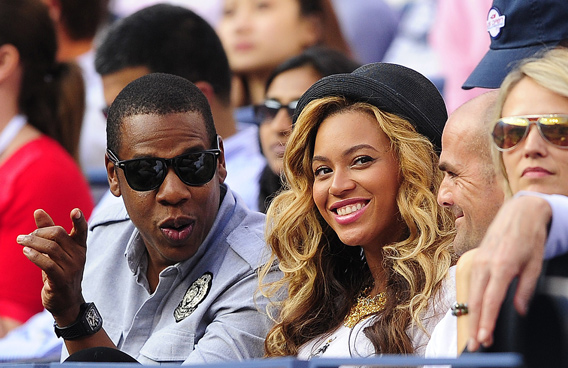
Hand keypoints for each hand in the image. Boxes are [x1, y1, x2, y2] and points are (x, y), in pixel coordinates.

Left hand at [17, 208, 87, 325]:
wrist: (66, 301)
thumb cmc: (60, 271)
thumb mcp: (56, 252)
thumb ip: (48, 231)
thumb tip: (39, 211)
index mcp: (80, 247)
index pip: (82, 231)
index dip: (79, 220)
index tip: (75, 211)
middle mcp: (79, 256)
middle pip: (58, 234)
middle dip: (38, 232)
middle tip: (24, 236)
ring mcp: (72, 269)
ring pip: (50, 248)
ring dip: (31, 242)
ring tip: (20, 242)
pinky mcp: (62, 280)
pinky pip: (47, 264)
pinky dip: (34, 256)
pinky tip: (26, 252)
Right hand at [466, 196, 549, 351]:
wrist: (517, 214)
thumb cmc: (529, 238)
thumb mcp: (536, 264)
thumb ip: (526, 289)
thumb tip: (519, 309)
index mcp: (502, 266)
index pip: (492, 300)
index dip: (487, 321)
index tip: (484, 338)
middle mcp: (485, 264)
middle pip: (477, 301)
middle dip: (476, 325)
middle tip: (476, 346)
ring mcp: (477, 261)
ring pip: (472, 294)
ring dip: (474, 316)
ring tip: (478, 335)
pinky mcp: (475, 260)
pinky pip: (472, 285)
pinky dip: (473, 302)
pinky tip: (476, 314)